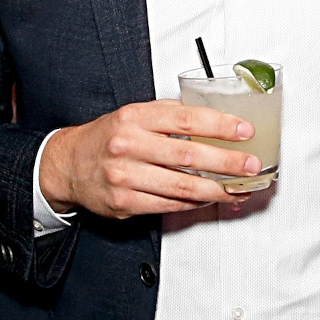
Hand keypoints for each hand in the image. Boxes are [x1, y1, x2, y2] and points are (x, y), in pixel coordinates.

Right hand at [40, 99, 259, 217]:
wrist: (68, 165)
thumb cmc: (107, 137)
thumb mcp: (134, 115)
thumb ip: (169, 115)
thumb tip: (213, 119)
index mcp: (135, 118)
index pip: (186, 119)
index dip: (220, 125)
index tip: (244, 131)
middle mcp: (129, 145)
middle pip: (189, 156)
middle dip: (227, 162)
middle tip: (250, 166)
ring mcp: (126, 176)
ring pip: (182, 186)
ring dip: (216, 189)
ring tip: (237, 188)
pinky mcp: (125, 202)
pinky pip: (169, 205)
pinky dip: (194, 203)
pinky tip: (208, 198)